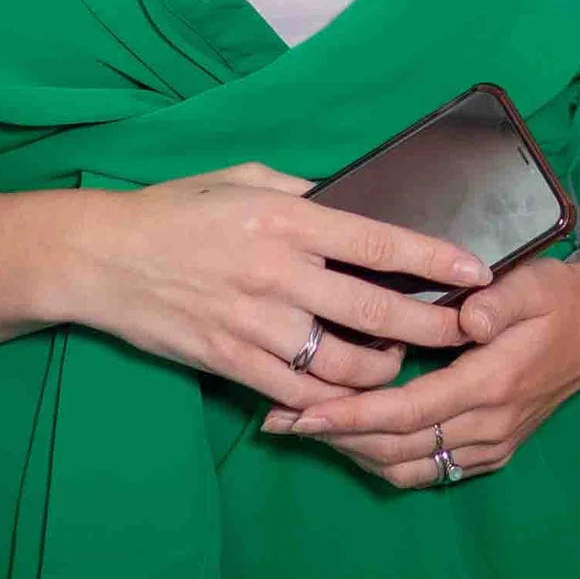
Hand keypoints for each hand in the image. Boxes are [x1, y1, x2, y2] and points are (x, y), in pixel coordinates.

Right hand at [62, 164, 486, 415]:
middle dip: (433, 327)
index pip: (380, 240)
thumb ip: (302, 192)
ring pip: (346, 364)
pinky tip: (350, 393)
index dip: (435, 259)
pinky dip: (334, 399)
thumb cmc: (174, 211)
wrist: (102, 257)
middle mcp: (278, 272)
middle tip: (467, 334)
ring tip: (400, 362)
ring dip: (386, 370)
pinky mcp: (232, 361)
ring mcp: (255, 322)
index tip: (477, 271)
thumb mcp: (242, 179)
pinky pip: (301, 393)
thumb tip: (352, 203)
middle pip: (377, 311)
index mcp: (287, 219)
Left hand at [266, 247, 579, 485]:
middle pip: (396, 448)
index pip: (407, 411)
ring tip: (308, 429)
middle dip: (336, 438)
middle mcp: (488, 425)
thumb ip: (501, 300)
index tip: (301, 411)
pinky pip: (429, 471)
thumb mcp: (536, 284)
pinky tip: (355, 438)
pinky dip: (386, 460)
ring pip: (408, 467)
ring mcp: (491, 444)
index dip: (350, 415)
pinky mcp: (491, 451)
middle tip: (281, 421)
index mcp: (491, 383)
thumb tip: (469, 318)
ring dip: (356, 453)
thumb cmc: (559, 297)